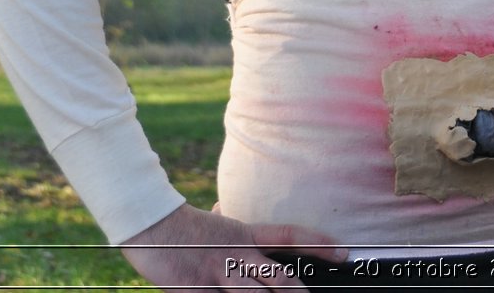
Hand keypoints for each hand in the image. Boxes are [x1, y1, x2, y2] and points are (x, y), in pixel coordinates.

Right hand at [119, 203, 346, 290]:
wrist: (150, 223)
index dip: (319, 243)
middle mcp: (237, 254)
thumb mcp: (211, 222)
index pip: (289, 236)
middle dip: (296, 290)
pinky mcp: (196, 290)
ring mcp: (218, 274)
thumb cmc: (181, 224)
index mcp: (244, 234)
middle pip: (276, 276)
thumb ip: (224, 222)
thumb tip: (224, 209)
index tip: (343, 251)